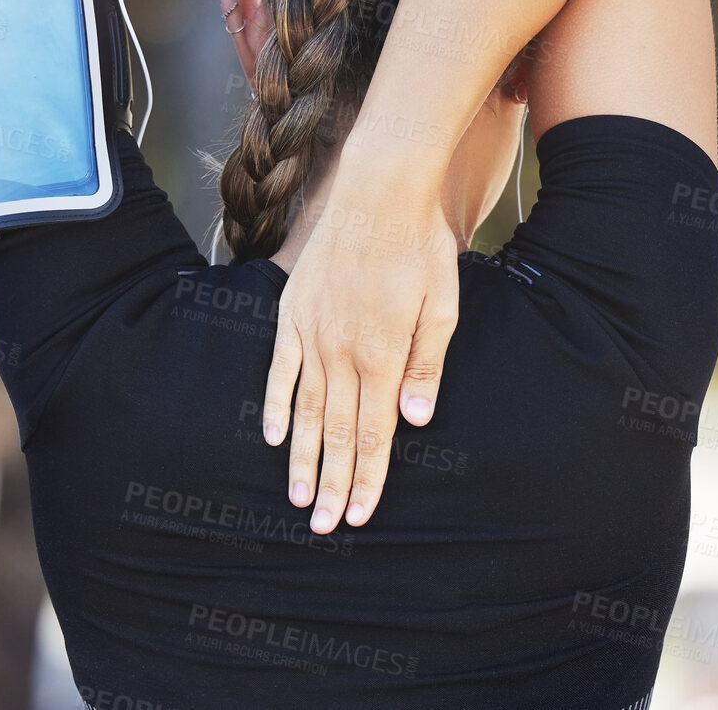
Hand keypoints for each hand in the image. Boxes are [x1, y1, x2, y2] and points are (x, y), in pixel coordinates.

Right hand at [263, 188, 459, 533]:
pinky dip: (277, 404)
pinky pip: (280, 367)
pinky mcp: (293, 311)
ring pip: (305, 409)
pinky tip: (275, 435)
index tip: (359, 515)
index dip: (366, 478)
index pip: (373, 433)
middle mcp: (342, 350)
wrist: (379, 190)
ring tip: (299, 496)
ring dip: (303, 457)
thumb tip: (415, 421)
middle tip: (323, 526)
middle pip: (336, 431)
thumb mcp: (442, 306)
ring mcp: (313, 331)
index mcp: (382, 353)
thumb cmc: (421, 247)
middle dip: (331, 483)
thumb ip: (426, 366)